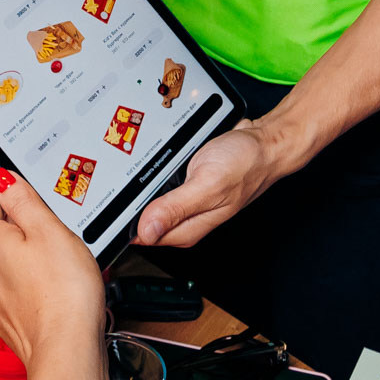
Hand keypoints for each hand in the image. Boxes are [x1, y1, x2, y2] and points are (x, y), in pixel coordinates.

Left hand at [0, 170, 106, 379]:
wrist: (66, 352)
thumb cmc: (61, 293)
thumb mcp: (48, 231)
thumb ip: (23, 202)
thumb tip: (2, 180)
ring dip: (2, 239)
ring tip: (19, 226)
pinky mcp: (13, 318)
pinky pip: (5, 282)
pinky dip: (14, 265)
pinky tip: (34, 266)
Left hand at [135, 120, 277, 247]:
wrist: (264, 143)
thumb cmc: (246, 163)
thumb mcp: (208, 183)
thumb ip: (176, 207)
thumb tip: (146, 230)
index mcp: (189, 227)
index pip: (145, 237)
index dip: (126, 222)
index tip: (115, 205)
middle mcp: (187, 218)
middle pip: (144, 220)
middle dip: (132, 203)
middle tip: (128, 180)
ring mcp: (187, 201)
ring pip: (151, 201)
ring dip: (144, 187)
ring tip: (146, 168)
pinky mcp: (188, 184)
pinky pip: (162, 185)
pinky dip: (157, 174)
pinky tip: (160, 162)